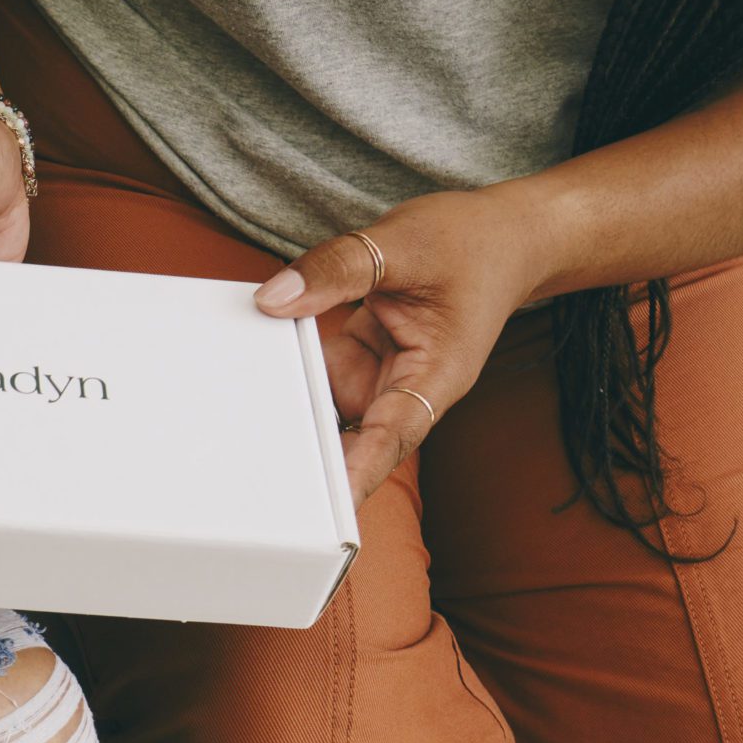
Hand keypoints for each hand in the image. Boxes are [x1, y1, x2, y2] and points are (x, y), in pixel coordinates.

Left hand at [254, 187, 556, 502]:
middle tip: (258, 480)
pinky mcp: (365, 357)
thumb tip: (274, 298)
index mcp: (438, 374)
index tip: (324, 508)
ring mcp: (384, 374)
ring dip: (292, 411)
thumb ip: (337, 269)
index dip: (358, 472)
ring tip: (240, 425)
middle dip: (311, 459)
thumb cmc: (472, 242)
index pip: (392, 436)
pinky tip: (255, 369)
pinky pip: (320, 373)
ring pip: (331, 406)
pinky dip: (291, 370)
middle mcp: (410, 385)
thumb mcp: (402, 242)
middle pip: (355, 435)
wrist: (502, 235)